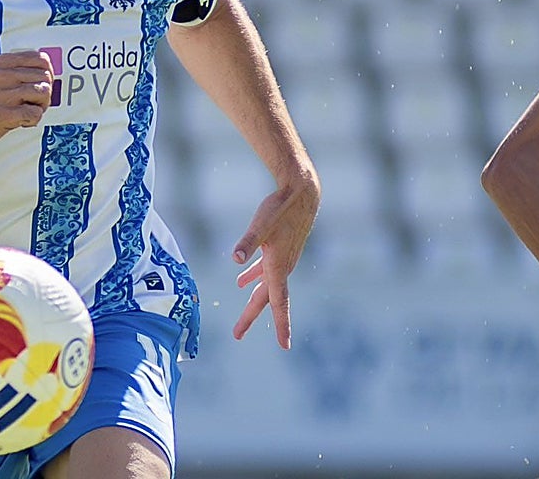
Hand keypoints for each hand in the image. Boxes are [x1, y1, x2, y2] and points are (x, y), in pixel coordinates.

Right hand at [0, 51, 52, 147]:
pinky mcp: (3, 115)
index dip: (47, 73)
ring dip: (41, 106)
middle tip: (32, 102)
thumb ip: (17, 69)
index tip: (40, 83)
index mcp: (1, 63)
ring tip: (27, 111)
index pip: (41, 59)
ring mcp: (2, 95)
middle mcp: (1, 75)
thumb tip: (48, 69)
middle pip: (45, 77)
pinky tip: (21, 121)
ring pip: (43, 93)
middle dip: (45, 92)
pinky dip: (33, 120)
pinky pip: (35, 113)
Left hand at [231, 171, 319, 348]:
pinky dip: (254, 278)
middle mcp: (283, 267)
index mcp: (279, 267)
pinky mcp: (279, 249)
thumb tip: (235, 258)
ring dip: (253, 299)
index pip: (279, 303)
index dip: (281, 325)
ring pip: (266, 286)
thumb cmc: (281, 208)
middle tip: (237, 334)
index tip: (284, 345)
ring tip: (242, 315)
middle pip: (266, 299)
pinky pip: (265, 271)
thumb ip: (248, 242)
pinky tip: (242, 280)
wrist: (302, 192)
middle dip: (251, 316)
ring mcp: (282, 259)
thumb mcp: (261, 224)